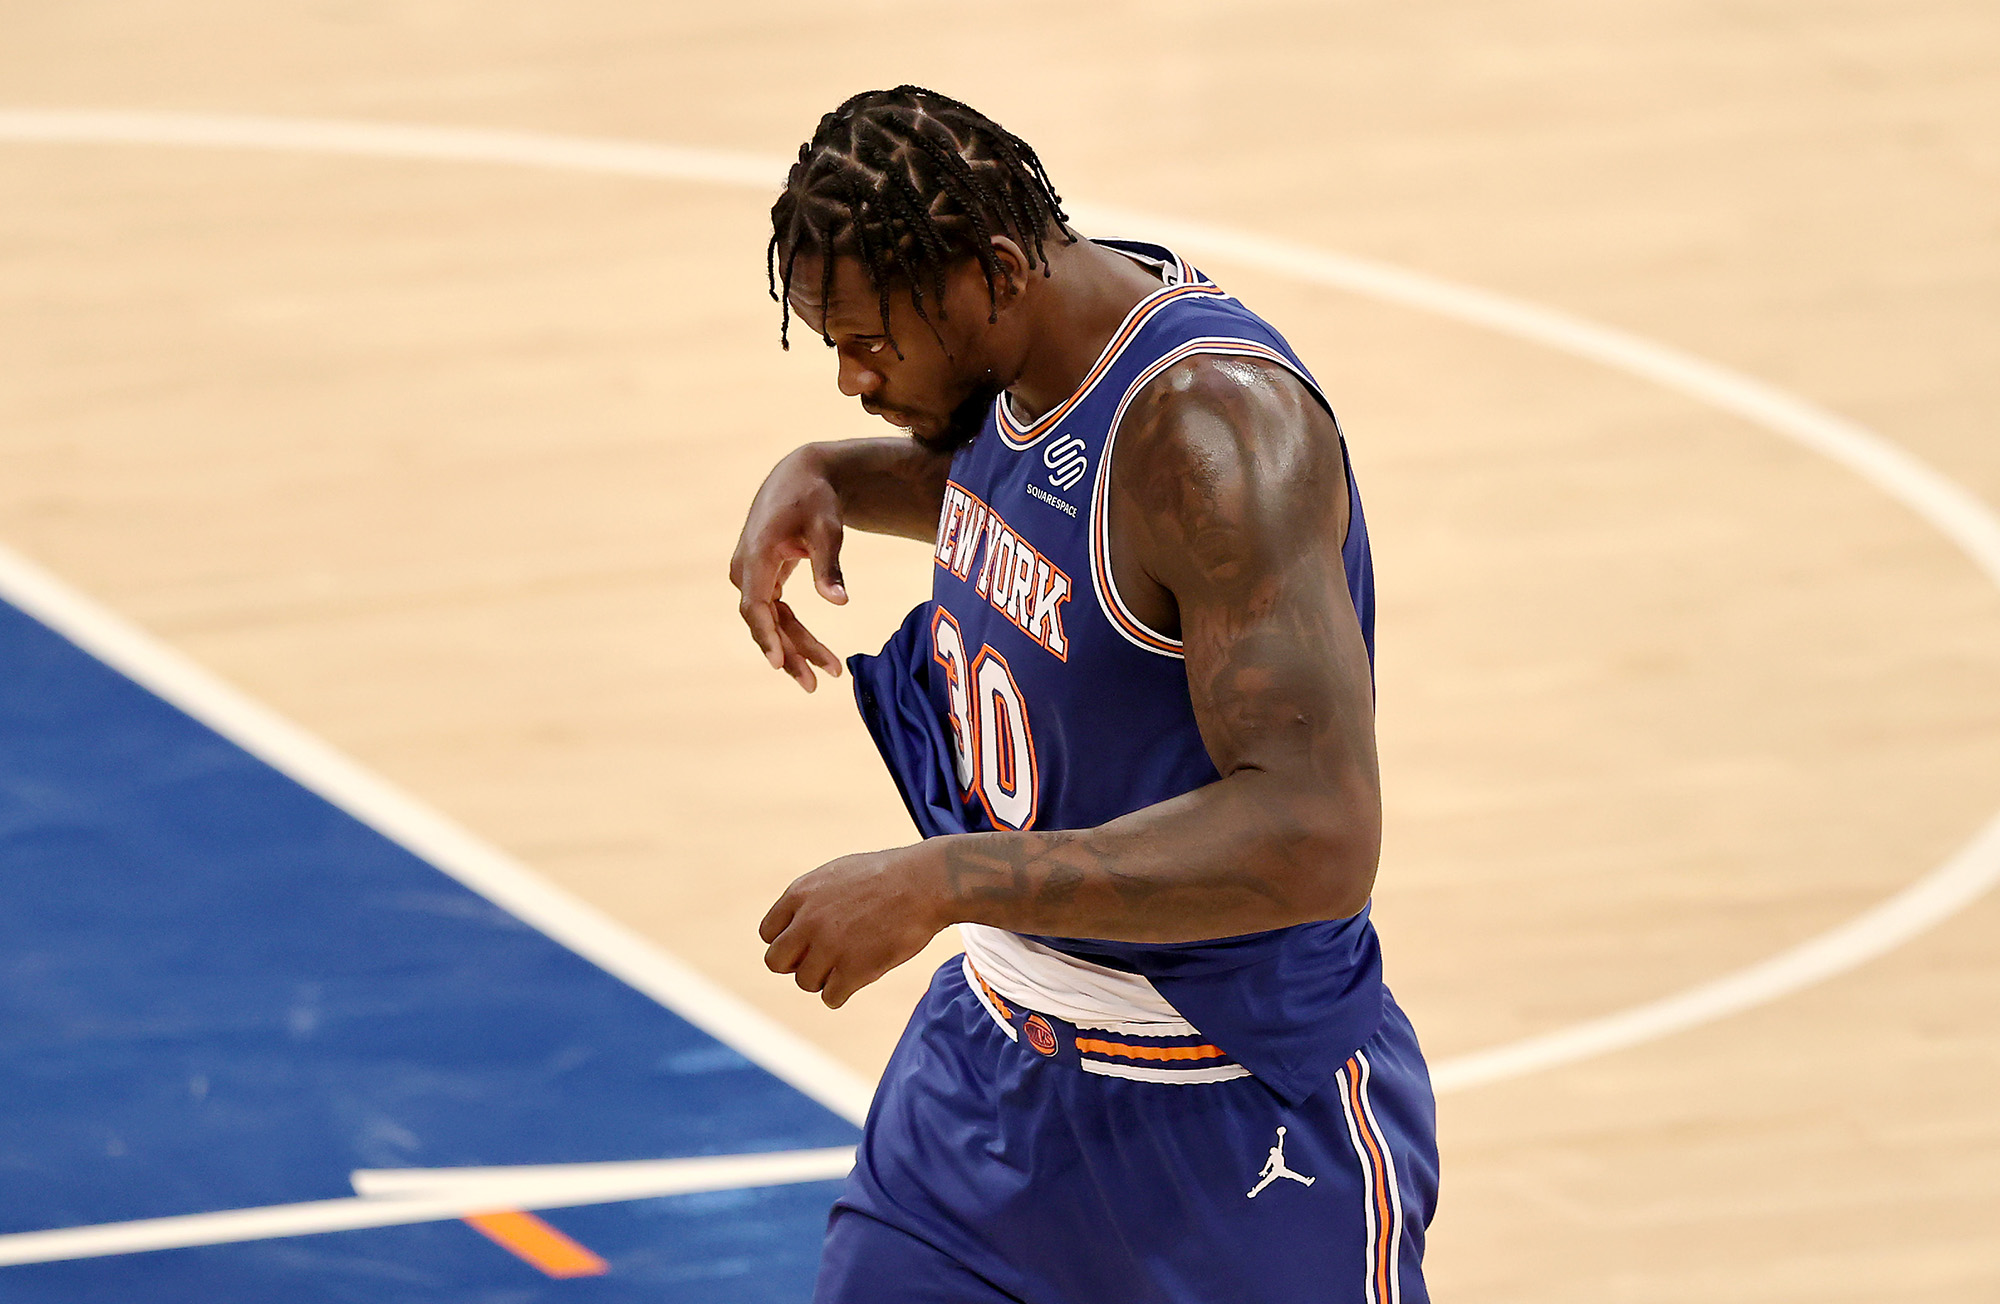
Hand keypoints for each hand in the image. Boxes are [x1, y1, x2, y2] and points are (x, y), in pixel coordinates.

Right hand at [728, 447, 848, 691]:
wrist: (801, 475)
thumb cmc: (816, 499)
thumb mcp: (828, 529)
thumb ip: (830, 565)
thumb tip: (840, 602)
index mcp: (756, 554)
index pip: (756, 605)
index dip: (766, 636)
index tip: (779, 663)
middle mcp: (746, 568)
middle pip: (764, 621)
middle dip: (790, 653)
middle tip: (816, 684)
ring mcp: (752, 574)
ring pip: (771, 621)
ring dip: (795, 648)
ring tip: (826, 674)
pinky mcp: (763, 577)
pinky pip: (775, 612)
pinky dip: (793, 633)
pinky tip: (816, 654)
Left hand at [760, 845, 950, 1007]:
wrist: (924, 883)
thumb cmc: (887, 875)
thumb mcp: (838, 873)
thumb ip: (811, 899)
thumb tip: (794, 924)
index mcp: (800, 894)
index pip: (769, 934)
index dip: (789, 941)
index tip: (808, 942)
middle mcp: (807, 921)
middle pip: (776, 962)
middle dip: (797, 964)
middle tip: (822, 959)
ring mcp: (829, 947)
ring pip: (804, 982)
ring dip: (824, 979)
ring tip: (848, 964)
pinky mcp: (853, 969)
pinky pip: (830, 998)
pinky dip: (842, 992)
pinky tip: (858, 977)